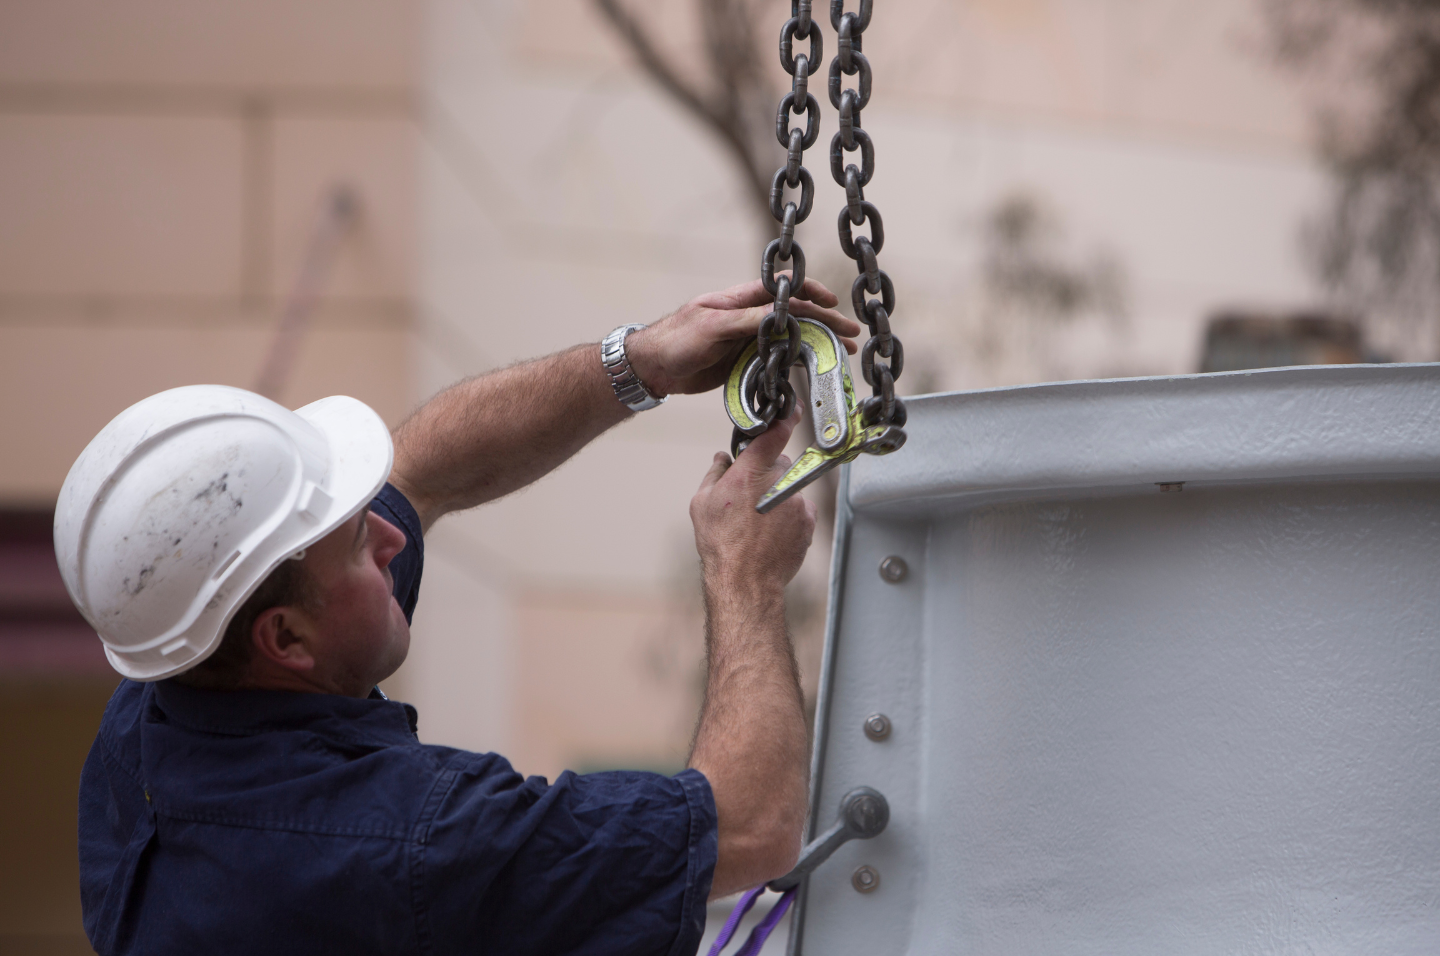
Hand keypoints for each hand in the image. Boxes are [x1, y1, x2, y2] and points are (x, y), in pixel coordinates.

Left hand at [624, 277, 860, 397]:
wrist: (653, 368)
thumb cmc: (676, 339)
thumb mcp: (712, 326)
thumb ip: (747, 320)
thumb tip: (781, 315)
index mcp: (742, 299)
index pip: (785, 291)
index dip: (812, 295)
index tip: (833, 305)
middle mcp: (750, 317)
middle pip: (796, 315)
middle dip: (825, 323)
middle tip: (851, 336)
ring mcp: (749, 339)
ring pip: (791, 338)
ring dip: (817, 345)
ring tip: (842, 355)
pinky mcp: (746, 360)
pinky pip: (778, 360)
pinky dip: (798, 364)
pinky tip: (815, 370)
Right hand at [690, 411, 816, 592]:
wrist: (745, 580)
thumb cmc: (722, 544)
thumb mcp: (702, 503)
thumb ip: (714, 473)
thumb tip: (721, 459)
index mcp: (751, 471)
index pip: (775, 432)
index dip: (784, 417)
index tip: (789, 410)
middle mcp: (779, 482)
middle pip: (779, 463)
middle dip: (766, 473)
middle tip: (749, 496)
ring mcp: (797, 502)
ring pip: (789, 487)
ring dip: (778, 497)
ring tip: (759, 522)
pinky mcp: (808, 521)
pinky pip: (800, 508)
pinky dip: (789, 515)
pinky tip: (771, 531)